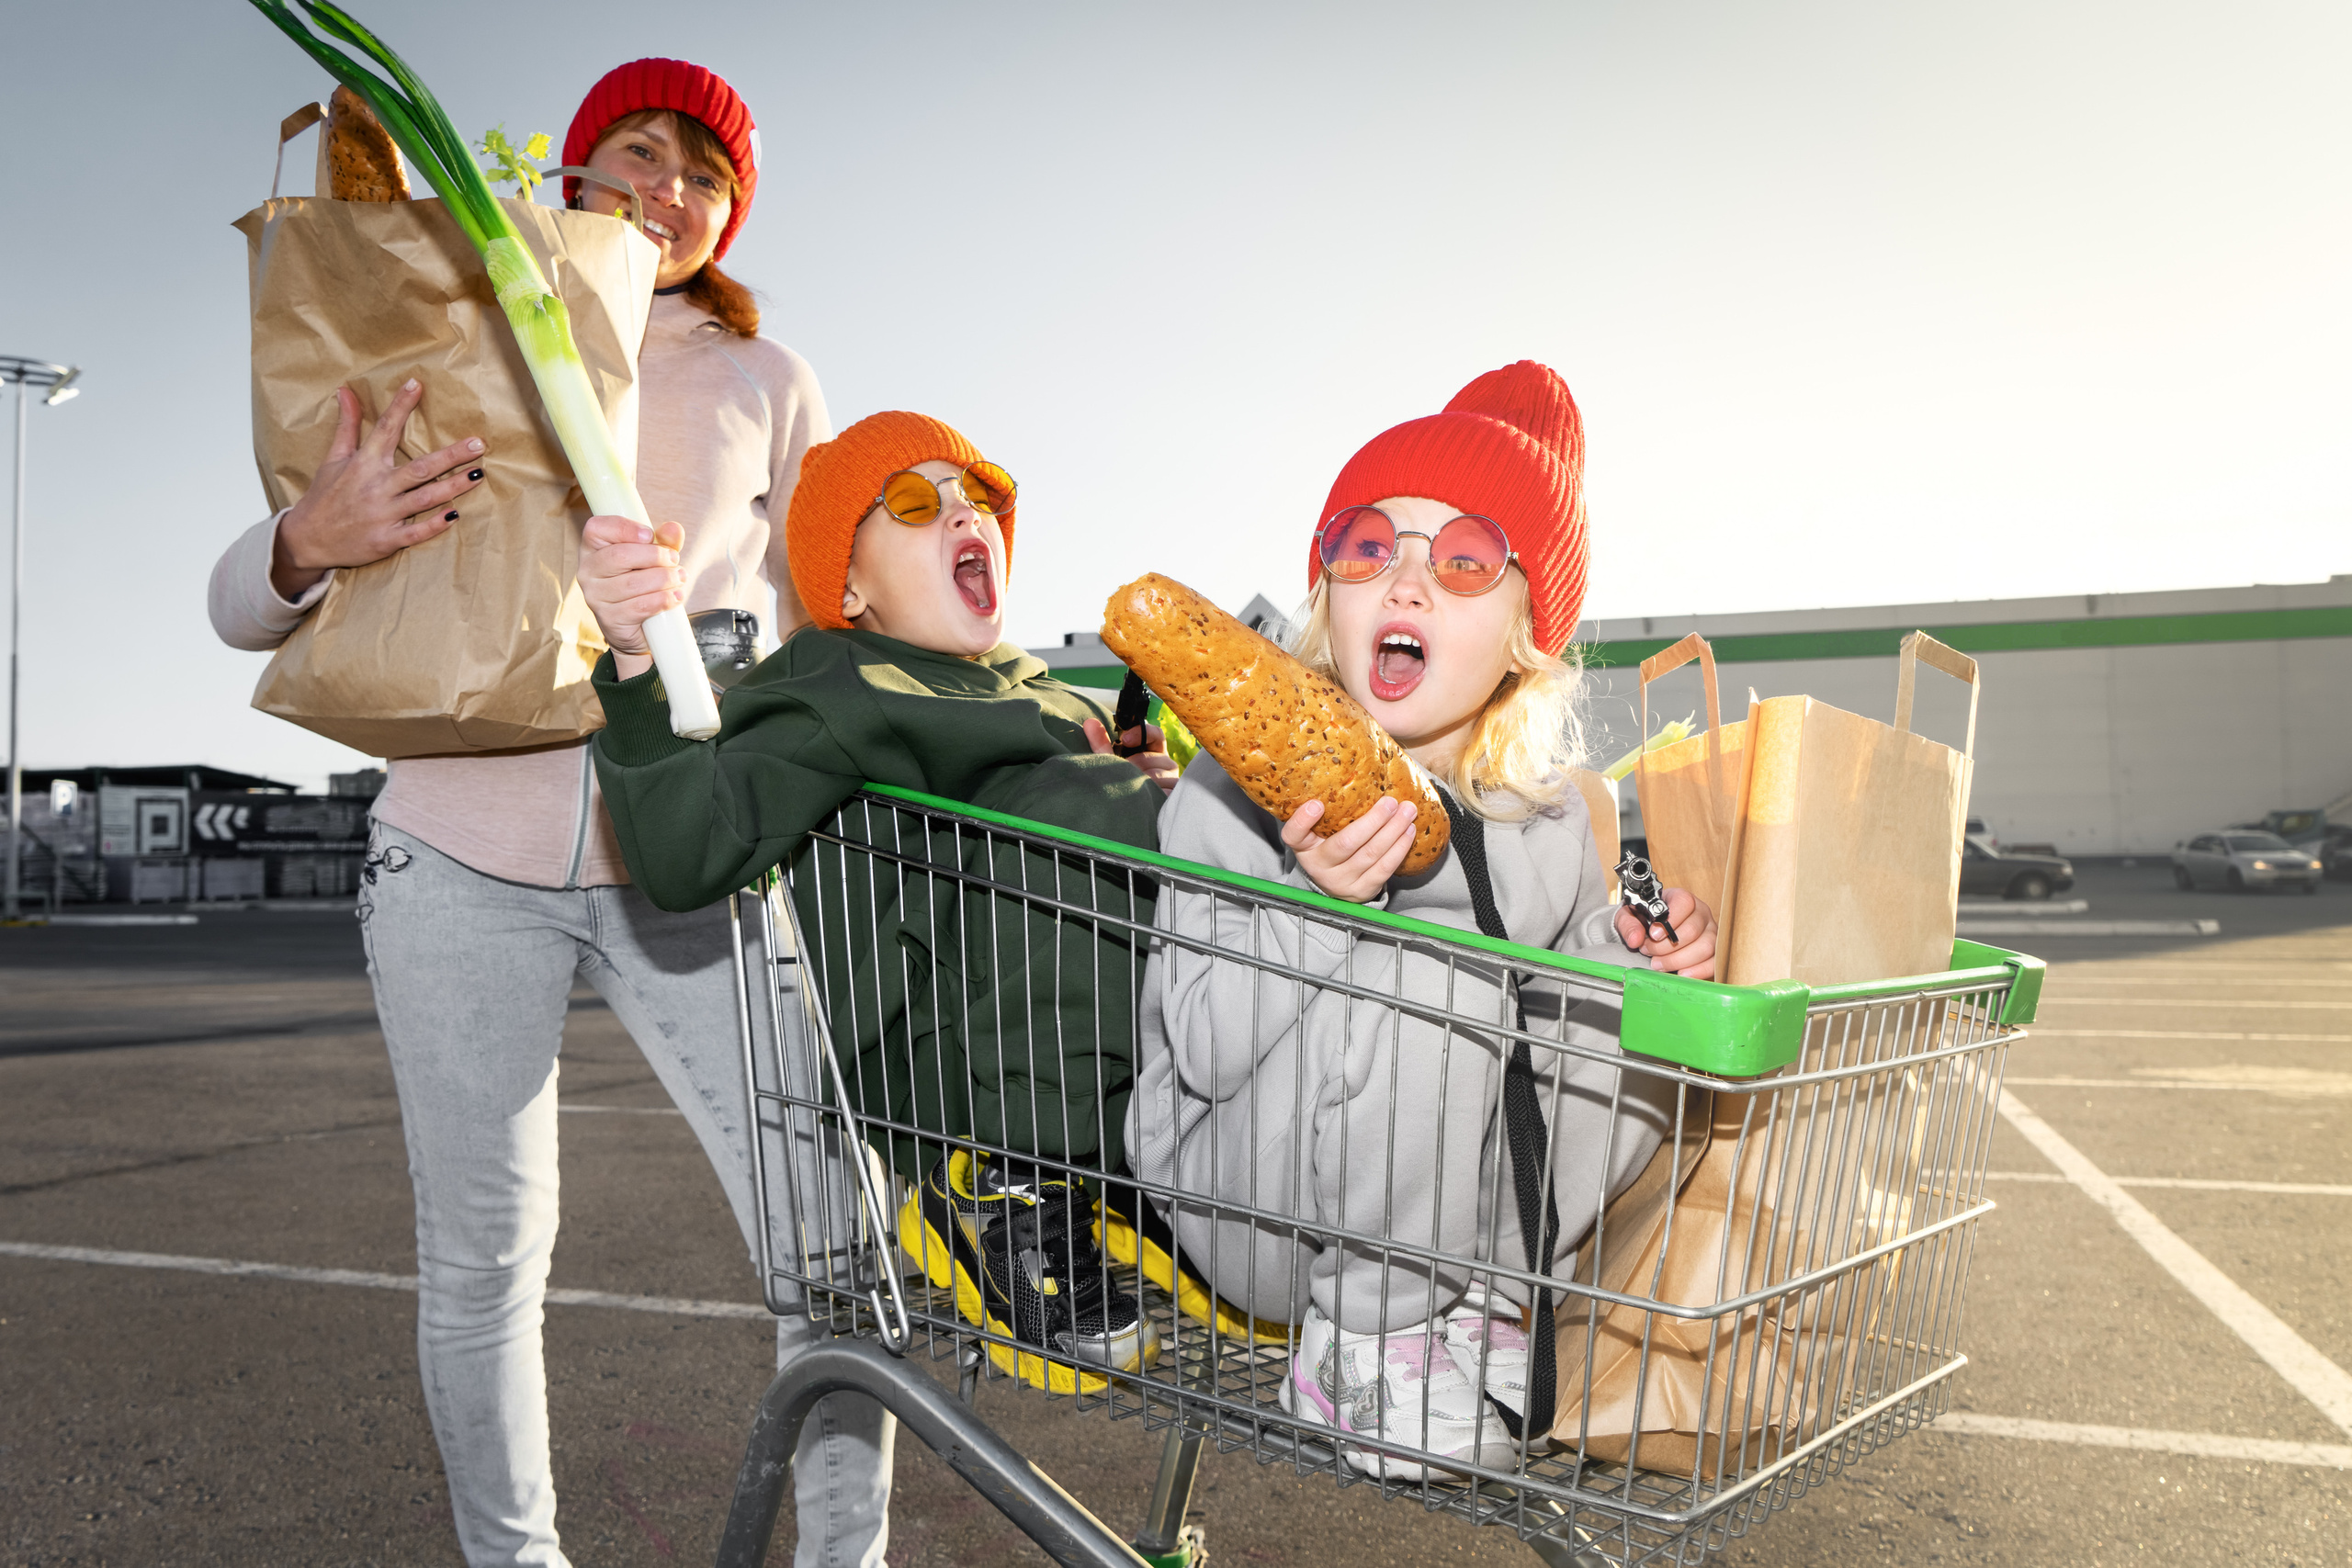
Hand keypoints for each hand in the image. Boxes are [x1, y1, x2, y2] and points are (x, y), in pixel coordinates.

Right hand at [272, 380, 485, 599]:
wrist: (307, 539)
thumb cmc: (324, 496)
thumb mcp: (333, 458)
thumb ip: (347, 426)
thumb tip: (346, 391)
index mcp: (363, 463)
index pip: (385, 429)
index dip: (400, 406)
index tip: (417, 384)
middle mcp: (375, 486)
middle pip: (419, 467)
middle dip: (450, 456)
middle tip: (479, 444)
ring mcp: (382, 514)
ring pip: (423, 498)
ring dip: (452, 487)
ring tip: (478, 474)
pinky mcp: (385, 540)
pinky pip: (415, 532)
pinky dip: (434, 525)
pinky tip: (455, 515)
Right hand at [580, 514, 685, 677]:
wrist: (640, 627)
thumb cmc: (643, 581)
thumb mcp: (655, 557)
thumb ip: (664, 540)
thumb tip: (674, 529)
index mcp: (593, 548)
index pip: (596, 528)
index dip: (624, 528)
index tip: (650, 535)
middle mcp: (588, 571)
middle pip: (619, 556)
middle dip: (654, 556)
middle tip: (674, 560)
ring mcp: (595, 596)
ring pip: (632, 583)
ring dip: (663, 579)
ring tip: (679, 578)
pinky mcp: (609, 619)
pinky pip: (639, 606)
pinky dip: (663, 599)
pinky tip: (675, 596)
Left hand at [1083, 717, 1179, 793]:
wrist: (1127, 820)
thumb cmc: (1120, 789)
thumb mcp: (1110, 766)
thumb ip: (1101, 745)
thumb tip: (1090, 723)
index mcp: (1152, 753)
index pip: (1155, 734)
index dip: (1142, 732)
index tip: (1125, 739)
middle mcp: (1166, 764)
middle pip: (1152, 756)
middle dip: (1133, 765)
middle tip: (1123, 776)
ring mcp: (1173, 779)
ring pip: (1156, 773)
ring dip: (1139, 782)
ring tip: (1130, 791)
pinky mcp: (1175, 794)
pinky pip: (1163, 788)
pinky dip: (1149, 793)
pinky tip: (1142, 799)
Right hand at [1282, 795, 1415, 902]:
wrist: (1336, 885)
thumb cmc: (1329, 848)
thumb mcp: (1317, 832)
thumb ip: (1326, 812)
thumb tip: (1351, 770)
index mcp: (1303, 848)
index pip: (1293, 836)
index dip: (1303, 820)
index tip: (1317, 803)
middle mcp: (1319, 866)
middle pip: (1346, 843)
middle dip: (1373, 821)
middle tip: (1390, 802)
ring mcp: (1341, 881)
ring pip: (1370, 854)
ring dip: (1393, 831)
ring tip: (1407, 812)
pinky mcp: (1362, 890)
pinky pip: (1384, 869)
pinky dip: (1399, 848)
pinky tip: (1408, 832)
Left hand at [1615, 888, 1716, 979]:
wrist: (1650, 931)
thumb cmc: (1644, 920)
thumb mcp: (1629, 916)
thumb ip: (1628, 925)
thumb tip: (1635, 939)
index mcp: (1681, 898)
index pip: (1685, 902)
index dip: (1670, 921)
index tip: (1652, 935)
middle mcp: (1700, 912)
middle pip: (1692, 930)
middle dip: (1666, 947)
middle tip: (1649, 952)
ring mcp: (1710, 931)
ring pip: (1705, 947)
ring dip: (1679, 960)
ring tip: (1658, 964)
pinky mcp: (1714, 950)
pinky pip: (1713, 962)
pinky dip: (1697, 971)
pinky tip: (1680, 974)